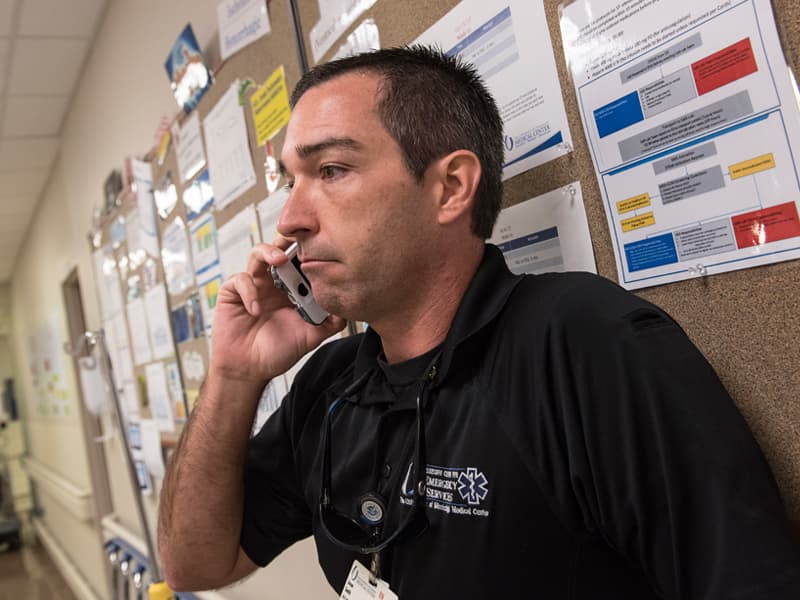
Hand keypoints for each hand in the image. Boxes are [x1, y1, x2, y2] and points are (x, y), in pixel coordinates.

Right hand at [208, 242, 346, 384]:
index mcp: (292, 289)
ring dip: (269, 252)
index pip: (301, 261)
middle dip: (289, 240)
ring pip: (257, 254)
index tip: (320, 245)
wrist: (249, 370)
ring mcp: (253, 285)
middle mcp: (273, 282)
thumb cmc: (277, 352)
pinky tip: (256, 310)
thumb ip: (328, 323)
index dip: (308, 250)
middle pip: (280, 249)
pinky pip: (239, 280)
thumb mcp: (309, 337)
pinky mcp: (232, 293)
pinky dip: (249, 292)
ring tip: (279, 260)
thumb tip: (346, 309)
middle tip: (299, 240)